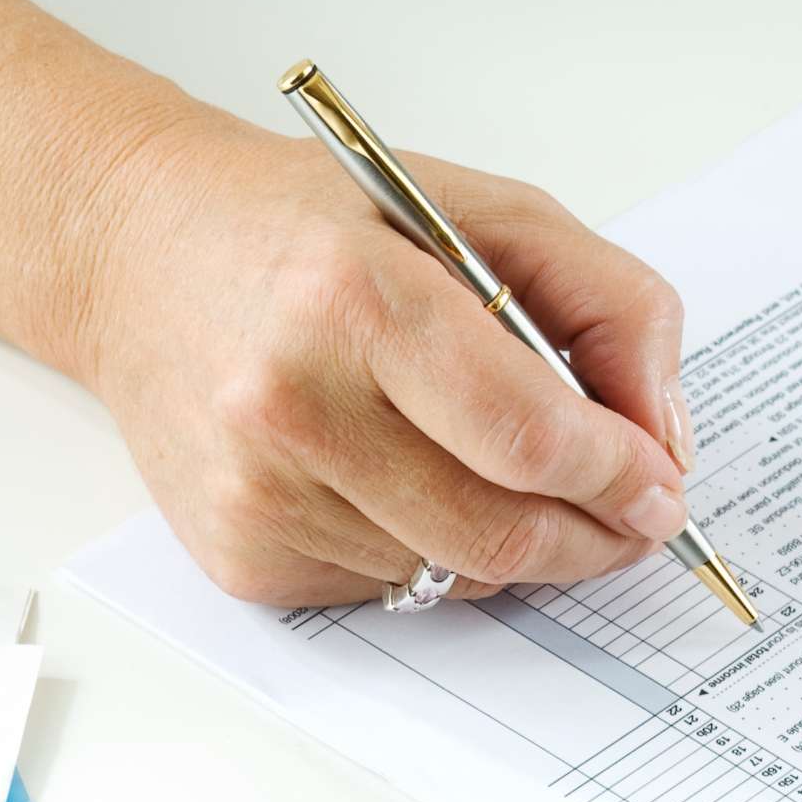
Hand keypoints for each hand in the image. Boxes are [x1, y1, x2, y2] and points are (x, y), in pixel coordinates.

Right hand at [76, 116, 694, 604]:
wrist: (138, 252)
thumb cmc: (319, 225)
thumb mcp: (490, 213)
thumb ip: (610, 307)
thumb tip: (663, 436)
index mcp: (356, 299)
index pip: (527, 434)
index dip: (618, 476)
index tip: (663, 487)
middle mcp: (290, 404)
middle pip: (499, 527)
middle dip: (596, 536)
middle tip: (634, 519)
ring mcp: (254, 491)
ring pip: (454, 570)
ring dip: (519, 542)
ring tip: (518, 475)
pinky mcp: (236, 553)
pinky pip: (389, 588)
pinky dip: (438, 551)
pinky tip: (414, 478)